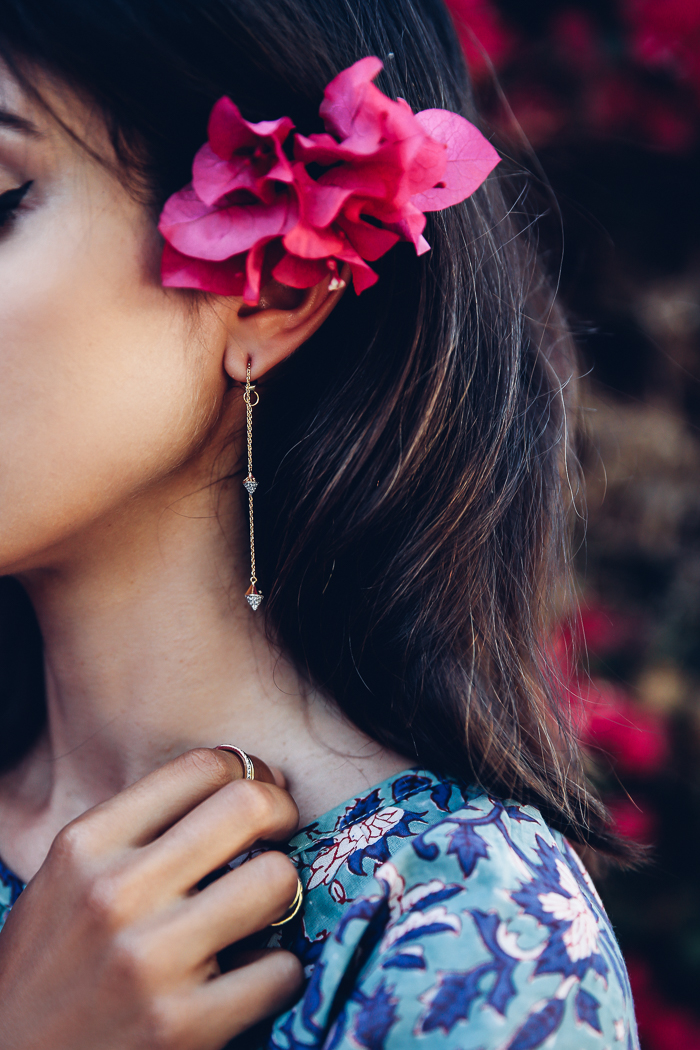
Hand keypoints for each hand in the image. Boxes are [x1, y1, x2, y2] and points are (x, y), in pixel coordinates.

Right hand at [0, 748, 302, 1049]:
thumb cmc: (50, 967)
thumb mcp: (67, 880)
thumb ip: (134, 832)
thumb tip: (232, 785)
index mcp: (86, 845)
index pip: (201, 767)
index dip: (248, 772)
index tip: (258, 794)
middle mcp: (115, 893)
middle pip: (249, 805)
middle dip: (281, 815)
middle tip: (278, 837)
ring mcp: (150, 961)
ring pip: (277, 879)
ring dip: (282, 896)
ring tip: (259, 912)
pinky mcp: (182, 1027)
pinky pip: (282, 969)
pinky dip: (277, 974)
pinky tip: (249, 978)